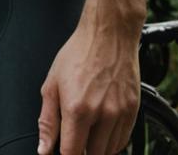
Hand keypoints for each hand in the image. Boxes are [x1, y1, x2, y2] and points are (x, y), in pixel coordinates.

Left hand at [36, 18, 139, 154]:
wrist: (108, 35)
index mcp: (77, 109)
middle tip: (75, 136)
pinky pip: (123, 141)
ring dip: (97, 148)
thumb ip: (47, 120)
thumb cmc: (78, 54)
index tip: (63, 151)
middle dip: (81, 150)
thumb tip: (44, 148)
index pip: (72, 154)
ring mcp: (120, 114)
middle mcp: (101, 115)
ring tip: (88, 130)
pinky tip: (102, 129)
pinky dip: (112, 142)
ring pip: (109, 152)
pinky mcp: (133, 111)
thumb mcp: (52, 83)